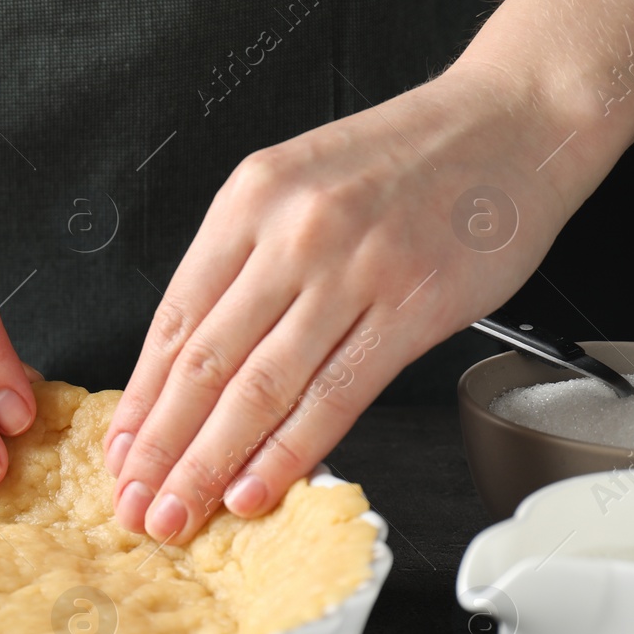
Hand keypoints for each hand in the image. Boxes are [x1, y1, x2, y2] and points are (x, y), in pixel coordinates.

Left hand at [104, 64, 575, 540]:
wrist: (513, 121)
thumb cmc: (404, 159)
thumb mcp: (294, 184)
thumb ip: (243, 264)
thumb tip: (192, 366)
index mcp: (248, 201)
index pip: (173, 321)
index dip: (140, 400)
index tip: (119, 452)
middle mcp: (290, 234)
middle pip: (204, 363)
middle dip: (160, 447)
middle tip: (134, 503)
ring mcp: (350, 271)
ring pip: (258, 389)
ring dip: (208, 463)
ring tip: (178, 512)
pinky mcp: (409, 308)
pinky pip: (333, 396)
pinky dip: (287, 453)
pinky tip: (253, 490)